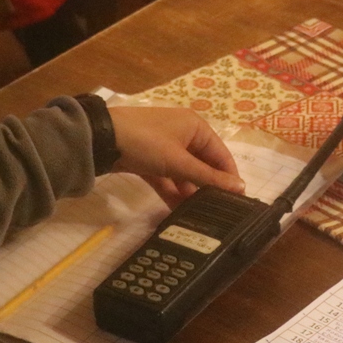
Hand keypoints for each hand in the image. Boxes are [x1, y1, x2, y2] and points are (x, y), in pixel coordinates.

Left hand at [107, 107, 245, 206]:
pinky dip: (172, 191)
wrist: (100, 139)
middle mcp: (183, 134)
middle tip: (218, 214)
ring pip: (184, 173)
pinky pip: (167, 177)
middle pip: (203, 164)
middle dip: (208, 187)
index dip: (230, 177)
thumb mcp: (179, 161)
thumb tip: (241, 188)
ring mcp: (164, 147)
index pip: (221, 154)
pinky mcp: (148, 159)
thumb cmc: (146, 143)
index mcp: (195, 127)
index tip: (238, 203)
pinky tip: (178, 212)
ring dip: (189, 192)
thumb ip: (209, 177)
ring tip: (199, 216)